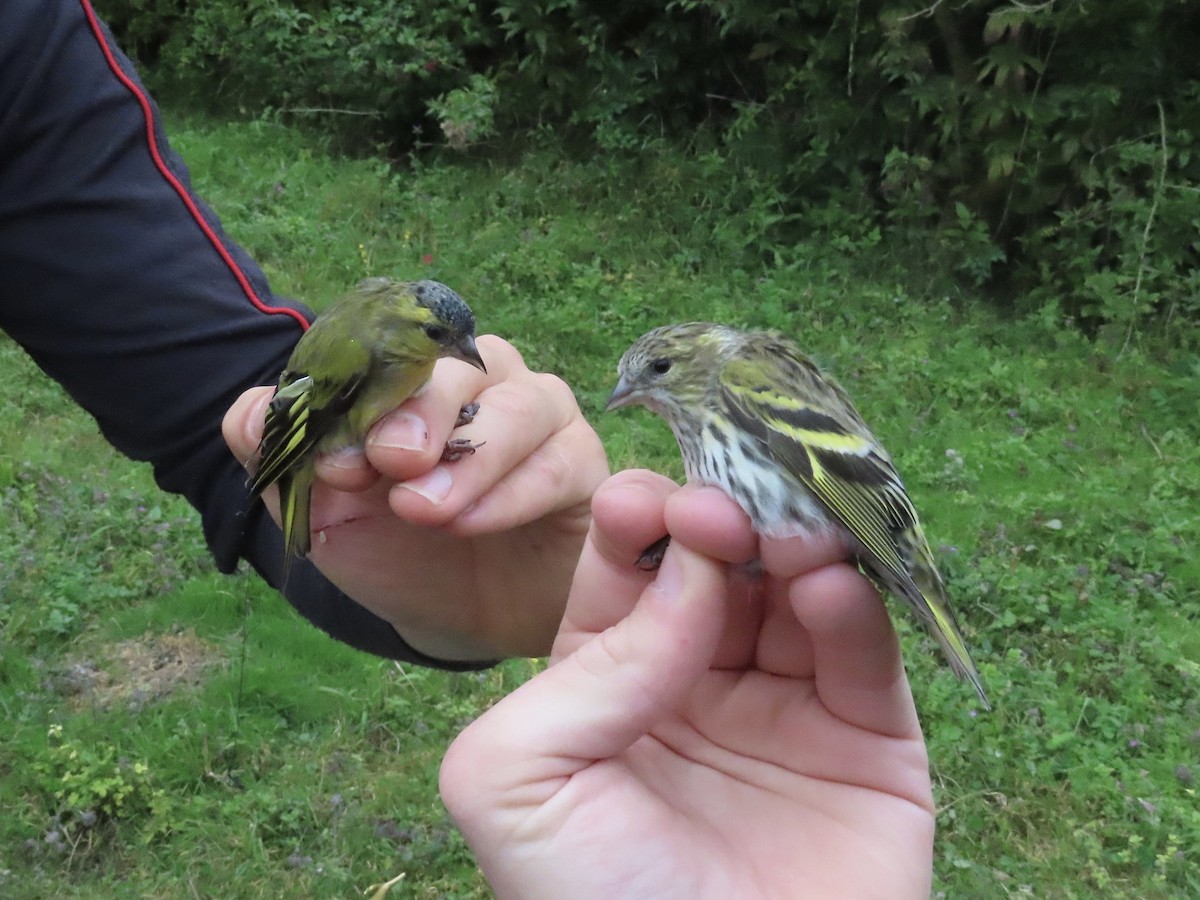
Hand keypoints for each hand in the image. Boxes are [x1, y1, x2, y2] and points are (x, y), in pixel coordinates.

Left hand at [223, 335, 608, 660]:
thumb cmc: (398, 549)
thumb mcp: (328, 516)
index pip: (390, 350)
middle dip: (420, 410)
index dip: (361, 395)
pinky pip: (560, 460)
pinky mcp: (581, 461)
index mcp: (413, 377)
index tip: (334, 465)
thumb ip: (287, 461)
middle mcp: (480, 381)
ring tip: (427, 510)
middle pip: (459, 361)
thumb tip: (251, 413)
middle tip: (389, 463)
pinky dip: (514, 491)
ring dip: (471, 455)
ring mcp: (538, 415)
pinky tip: (472, 525)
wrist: (463, 618)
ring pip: (520, 403)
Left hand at [440, 472, 933, 899]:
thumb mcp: (522, 785)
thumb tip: (687, 571)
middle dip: (720, 522)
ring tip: (788, 540)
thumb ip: (584, 670)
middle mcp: (697, 681)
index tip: (648, 504)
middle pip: (717, 564)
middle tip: (725, 513)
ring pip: (796, 592)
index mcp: (607, 680)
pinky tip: (830, 589)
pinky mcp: (869, 743)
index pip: (626, 567)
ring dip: (793, 549)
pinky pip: (865, 658)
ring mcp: (786, 707)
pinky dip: (852, 612)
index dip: (638, 522)